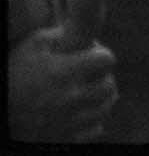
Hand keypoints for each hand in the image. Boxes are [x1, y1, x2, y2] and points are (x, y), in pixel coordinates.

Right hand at [8, 24, 117, 141]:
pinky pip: (94, 129)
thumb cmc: (15, 72)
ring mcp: (67, 122)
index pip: (106, 59)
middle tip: (90, 75)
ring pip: (104, 108)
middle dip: (102, 76)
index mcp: (63, 73)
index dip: (101, 54)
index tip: (92, 55)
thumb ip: (64, 33)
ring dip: (100, 98)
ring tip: (87, 92)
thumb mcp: (35, 45)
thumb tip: (88, 32)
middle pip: (109, 85)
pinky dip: (91, 121)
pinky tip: (78, 112)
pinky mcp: (63, 140)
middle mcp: (69, 99)